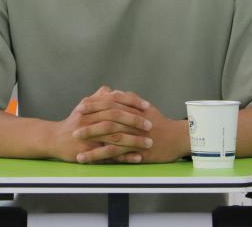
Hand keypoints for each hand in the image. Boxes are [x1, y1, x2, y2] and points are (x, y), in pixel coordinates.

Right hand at [50, 86, 152, 163]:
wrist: (54, 139)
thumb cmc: (72, 122)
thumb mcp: (83, 107)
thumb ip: (97, 98)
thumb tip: (109, 90)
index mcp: (92, 106)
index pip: (115, 101)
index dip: (132, 102)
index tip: (146, 106)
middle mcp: (90, 119)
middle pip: (116, 117)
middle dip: (135, 121)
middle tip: (150, 125)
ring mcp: (89, 136)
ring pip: (114, 136)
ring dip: (134, 140)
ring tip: (149, 143)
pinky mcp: (88, 151)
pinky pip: (109, 154)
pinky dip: (124, 156)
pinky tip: (137, 157)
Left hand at [70, 88, 189, 163]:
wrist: (178, 138)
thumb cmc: (161, 122)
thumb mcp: (145, 107)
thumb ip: (129, 98)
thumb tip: (114, 92)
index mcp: (134, 109)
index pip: (110, 104)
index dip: (95, 105)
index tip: (81, 106)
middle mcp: (133, 122)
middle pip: (107, 119)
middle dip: (89, 122)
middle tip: (74, 124)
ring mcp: (135, 137)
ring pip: (109, 137)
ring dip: (91, 141)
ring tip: (76, 144)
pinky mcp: (136, 151)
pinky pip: (115, 154)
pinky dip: (99, 156)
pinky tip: (88, 158)